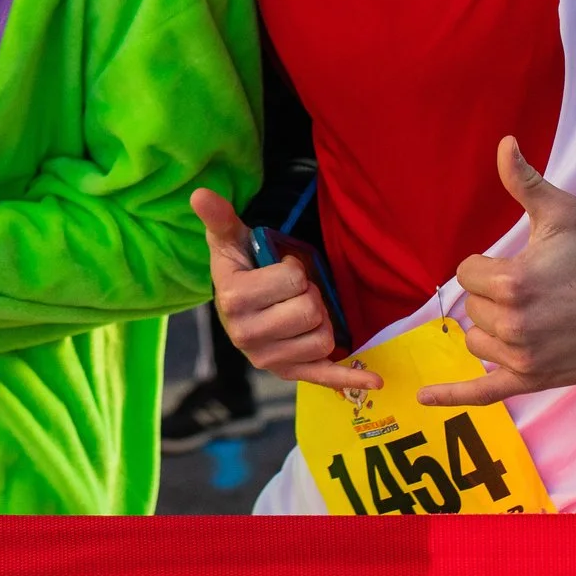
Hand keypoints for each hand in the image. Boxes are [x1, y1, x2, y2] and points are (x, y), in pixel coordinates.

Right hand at [194, 188, 380, 393]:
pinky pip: (324, 377)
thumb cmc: (240, 267)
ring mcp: (267, 359)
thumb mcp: (230, 240)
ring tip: (300, 311)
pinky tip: (374, 381)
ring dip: (321, 320)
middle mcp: (246, 336)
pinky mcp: (287, 373)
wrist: (235, 302)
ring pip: (323, 339)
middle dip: (310, 294)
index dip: (294, 269)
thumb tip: (200, 194)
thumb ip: (220, 218)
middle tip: (293, 291)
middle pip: (311, 312)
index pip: (294, 280)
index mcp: (233, 299)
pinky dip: (350, 379)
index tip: (279, 269)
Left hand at [417, 138, 575, 408]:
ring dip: (492, 330)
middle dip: (493, 297)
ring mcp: (521, 357)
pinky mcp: (531, 380)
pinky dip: (452, 396)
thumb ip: (525, 183)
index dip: (488, 266)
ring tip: (530, 317)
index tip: (519, 263)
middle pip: (470, 308)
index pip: (466, 273)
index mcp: (511, 282)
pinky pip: (483, 392)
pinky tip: (423, 398)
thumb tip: (504, 143)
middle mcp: (512, 324)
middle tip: (535, 290)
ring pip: (476, 342)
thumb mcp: (562, 214)